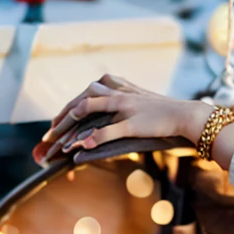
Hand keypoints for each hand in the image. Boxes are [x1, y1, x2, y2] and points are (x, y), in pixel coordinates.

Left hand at [35, 75, 209, 161]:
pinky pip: (106, 130)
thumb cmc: (161, 114)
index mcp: (116, 85)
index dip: (65, 112)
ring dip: (69, 127)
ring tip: (56, 142)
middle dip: (61, 120)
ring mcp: (124, 106)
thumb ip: (117, 105)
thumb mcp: (136, 103)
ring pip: (87, 111)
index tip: (53, 128)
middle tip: (47, 138)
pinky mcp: (132, 123)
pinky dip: (91, 138)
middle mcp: (117, 91)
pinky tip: (78, 148)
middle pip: (80, 101)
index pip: (83, 96)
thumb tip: (101, 120)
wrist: (186, 115)